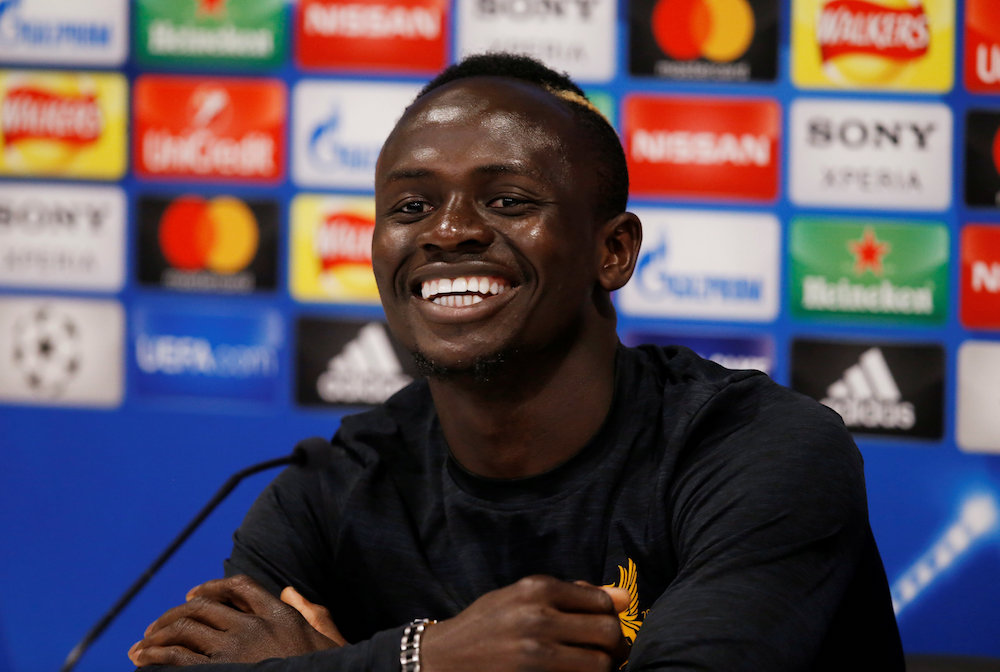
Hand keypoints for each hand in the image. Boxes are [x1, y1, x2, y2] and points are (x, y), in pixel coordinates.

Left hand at [128, 575, 340, 666]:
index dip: (211, 588)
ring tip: (141, 647)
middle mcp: (254, 626)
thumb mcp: (325, 636)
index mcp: (279, 614)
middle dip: (173, 615)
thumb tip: (290, 591)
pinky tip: (146, 660)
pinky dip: (157, 656)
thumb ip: (310, 611)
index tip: (192, 595)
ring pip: (185, 628)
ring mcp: (236, 650)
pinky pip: (179, 657)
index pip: (239, 587)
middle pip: (203, 607)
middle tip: (154, 628)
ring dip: (157, 636)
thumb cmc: (325, 665)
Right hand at [420, 576, 628, 671]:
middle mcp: (537, 617)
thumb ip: (571, 595)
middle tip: (606, 655)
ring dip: (602, 669)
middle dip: (615, 647)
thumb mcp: (521, 597)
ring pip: (601, 664)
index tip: (602, 631)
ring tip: (589, 668)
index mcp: (537, 588)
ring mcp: (534, 653)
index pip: (603, 604)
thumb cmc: (486, 624)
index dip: (611, 620)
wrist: (441, 659)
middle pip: (609, 633)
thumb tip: (624, 598)